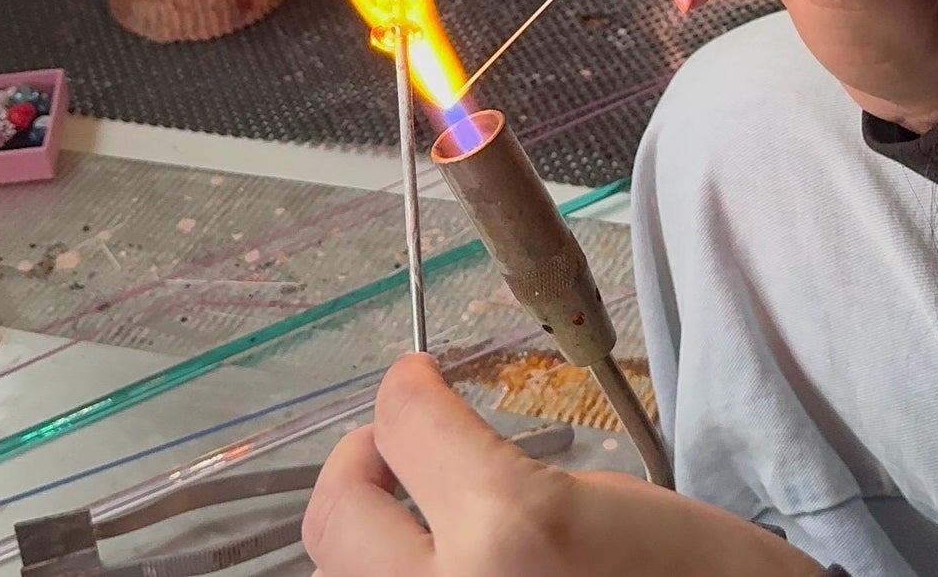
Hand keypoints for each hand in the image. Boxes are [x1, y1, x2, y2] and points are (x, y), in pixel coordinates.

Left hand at [303, 354, 825, 576]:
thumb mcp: (599, 501)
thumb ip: (495, 476)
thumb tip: (428, 457)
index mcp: (508, 530)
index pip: (404, 422)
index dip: (408, 388)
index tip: (417, 381)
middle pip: (338, 514)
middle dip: (363, 464)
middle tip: (403, 452)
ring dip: (372, 546)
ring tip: (426, 530)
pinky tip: (449, 575)